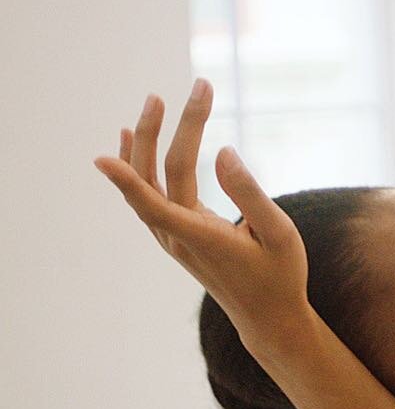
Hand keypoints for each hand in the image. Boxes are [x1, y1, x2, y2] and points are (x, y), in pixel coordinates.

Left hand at [94, 79, 310, 351]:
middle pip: (154, 176)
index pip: (155, 203)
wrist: (268, 316)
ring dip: (146, 142)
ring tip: (154, 103)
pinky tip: (132, 137)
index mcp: (201, 237)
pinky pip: (146, 193)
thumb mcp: (279, 234)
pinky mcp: (175, 234)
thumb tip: (223, 151)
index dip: (125, 181)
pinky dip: (137, 164)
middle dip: (160, 131)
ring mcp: (171, 237)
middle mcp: (177, 237)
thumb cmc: (280, 274)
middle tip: (173, 92)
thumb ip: (250, 193)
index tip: (99, 157)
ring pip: (144, 183)